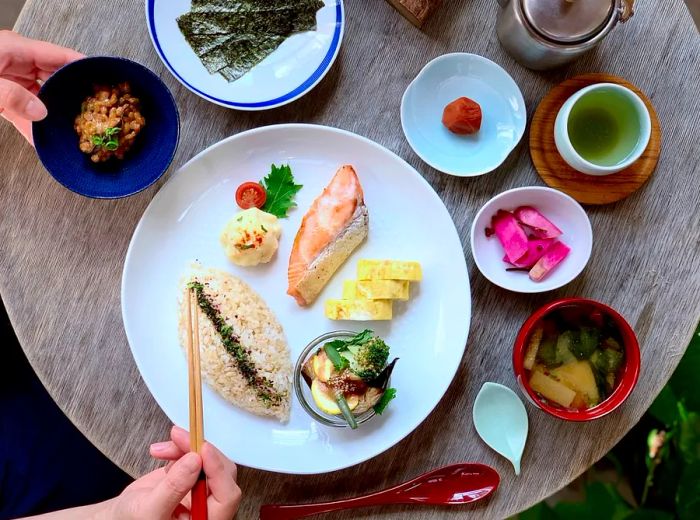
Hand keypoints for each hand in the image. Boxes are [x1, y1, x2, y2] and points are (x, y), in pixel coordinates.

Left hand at [0, 30, 82, 142]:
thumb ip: (13, 97)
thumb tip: (39, 111)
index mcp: (13, 48)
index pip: (59, 55)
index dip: (83, 66)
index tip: (103, 79)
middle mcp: (13, 61)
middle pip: (53, 76)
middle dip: (71, 94)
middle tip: (90, 110)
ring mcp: (6, 78)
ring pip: (39, 96)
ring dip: (50, 113)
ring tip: (68, 129)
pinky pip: (22, 109)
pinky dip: (31, 124)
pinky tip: (39, 138)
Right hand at [109, 425, 241, 519]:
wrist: (120, 516)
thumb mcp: (150, 510)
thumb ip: (174, 488)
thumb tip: (196, 461)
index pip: (226, 497)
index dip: (218, 471)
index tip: (203, 450)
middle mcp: (208, 506)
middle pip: (220, 473)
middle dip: (200, 452)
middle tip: (180, 438)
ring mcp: (201, 490)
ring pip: (208, 460)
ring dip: (186, 447)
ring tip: (162, 448)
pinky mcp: (191, 476)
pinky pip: (195, 455)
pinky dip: (180, 448)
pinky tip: (162, 451)